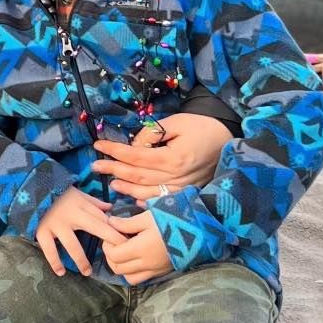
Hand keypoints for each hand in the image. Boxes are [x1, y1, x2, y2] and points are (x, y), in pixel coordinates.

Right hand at [35, 186, 116, 275]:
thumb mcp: (77, 193)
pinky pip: (49, 249)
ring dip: (81, 260)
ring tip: (88, 273)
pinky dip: (55, 261)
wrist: (30, 187)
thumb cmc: (57, 192)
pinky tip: (61, 272)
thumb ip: (93, 202)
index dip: (116, 230)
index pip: (103, 218)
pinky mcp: (42, 231)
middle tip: (119, 256)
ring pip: (72, 245)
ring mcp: (56, 224)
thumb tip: (110, 209)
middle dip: (110, 241)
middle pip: (96, 228)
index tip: (128, 241)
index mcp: (82, 205)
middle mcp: (72, 215)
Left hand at [91, 112, 229, 202]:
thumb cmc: (201, 126)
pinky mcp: (186, 192)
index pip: (136, 156)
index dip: (115, 151)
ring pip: (148, 192)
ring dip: (127, 188)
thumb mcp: (175, 122)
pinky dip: (146, 201)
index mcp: (173, 158)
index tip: (98, 145)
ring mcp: (182, 187)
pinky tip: (134, 198)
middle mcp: (177, 177)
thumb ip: (152, 132)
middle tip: (95, 166)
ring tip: (112, 183)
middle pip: (138, 176)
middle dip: (114, 170)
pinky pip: (162, 200)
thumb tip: (133, 145)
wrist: (226, 138)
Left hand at [101, 209, 175, 283]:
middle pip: (118, 268)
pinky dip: (135, 272)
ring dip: (122, 267)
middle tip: (114, 243)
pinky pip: (143, 278)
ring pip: (129, 278)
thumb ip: (127, 223)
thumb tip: (110, 223)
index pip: (114, 255)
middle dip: (111, 257)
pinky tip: (137, 258)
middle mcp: (147, 264)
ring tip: (124, 252)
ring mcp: (156, 270)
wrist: (201, 230)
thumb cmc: (173, 218)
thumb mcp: (148, 216)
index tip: (110, 235)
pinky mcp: (164, 272)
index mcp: (141, 249)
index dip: (107, 246)